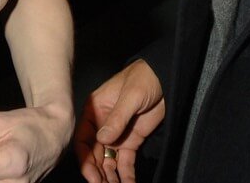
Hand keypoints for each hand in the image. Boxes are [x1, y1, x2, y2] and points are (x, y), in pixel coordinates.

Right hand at [74, 60, 164, 182]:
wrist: (166, 77)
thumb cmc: (144, 78)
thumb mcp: (130, 96)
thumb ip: (116, 118)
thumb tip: (101, 140)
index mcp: (94, 110)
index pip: (83, 139)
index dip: (85, 159)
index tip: (92, 176)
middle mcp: (102, 125)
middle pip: (94, 154)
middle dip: (97, 172)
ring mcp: (117, 134)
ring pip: (108, 160)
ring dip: (110, 176)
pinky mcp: (132, 140)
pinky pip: (126, 161)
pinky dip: (126, 174)